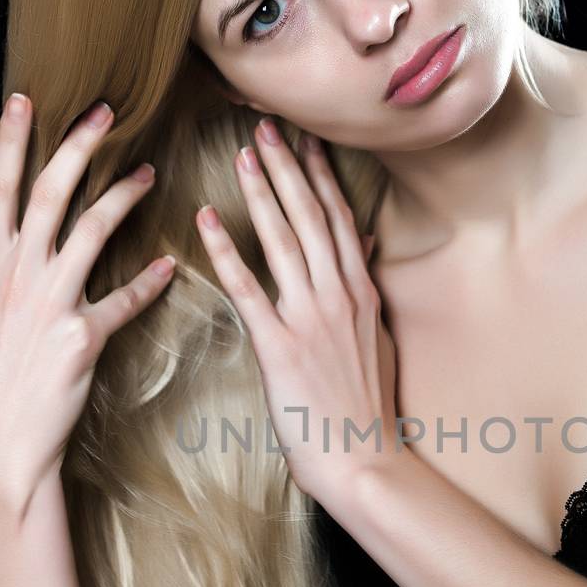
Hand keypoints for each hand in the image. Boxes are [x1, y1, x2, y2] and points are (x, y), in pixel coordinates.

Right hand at [0, 94, 175, 510]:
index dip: (10, 141)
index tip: (25, 100)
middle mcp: (17, 275)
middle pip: (51, 193)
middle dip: (79, 146)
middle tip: (108, 113)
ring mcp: (51, 303)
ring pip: (93, 231)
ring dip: (124, 197)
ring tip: (149, 174)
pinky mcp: (83, 337)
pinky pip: (124, 301)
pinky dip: (149, 284)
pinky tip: (169, 266)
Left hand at [195, 117, 400, 512]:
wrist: (364, 460)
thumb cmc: (366, 408)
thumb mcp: (379, 340)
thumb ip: (367, 289)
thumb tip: (363, 247)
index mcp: (363, 292)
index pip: (338, 220)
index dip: (320, 176)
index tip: (304, 139)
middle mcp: (340, 295)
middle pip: (311, 217)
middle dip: (287, 168)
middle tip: (264, 127)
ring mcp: (312, 319)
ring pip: (283, 241)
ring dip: (260, 193)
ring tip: (240, 155)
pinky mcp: (281, 346)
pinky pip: (248, 288)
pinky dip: (226, 250)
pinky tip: (206, 220)